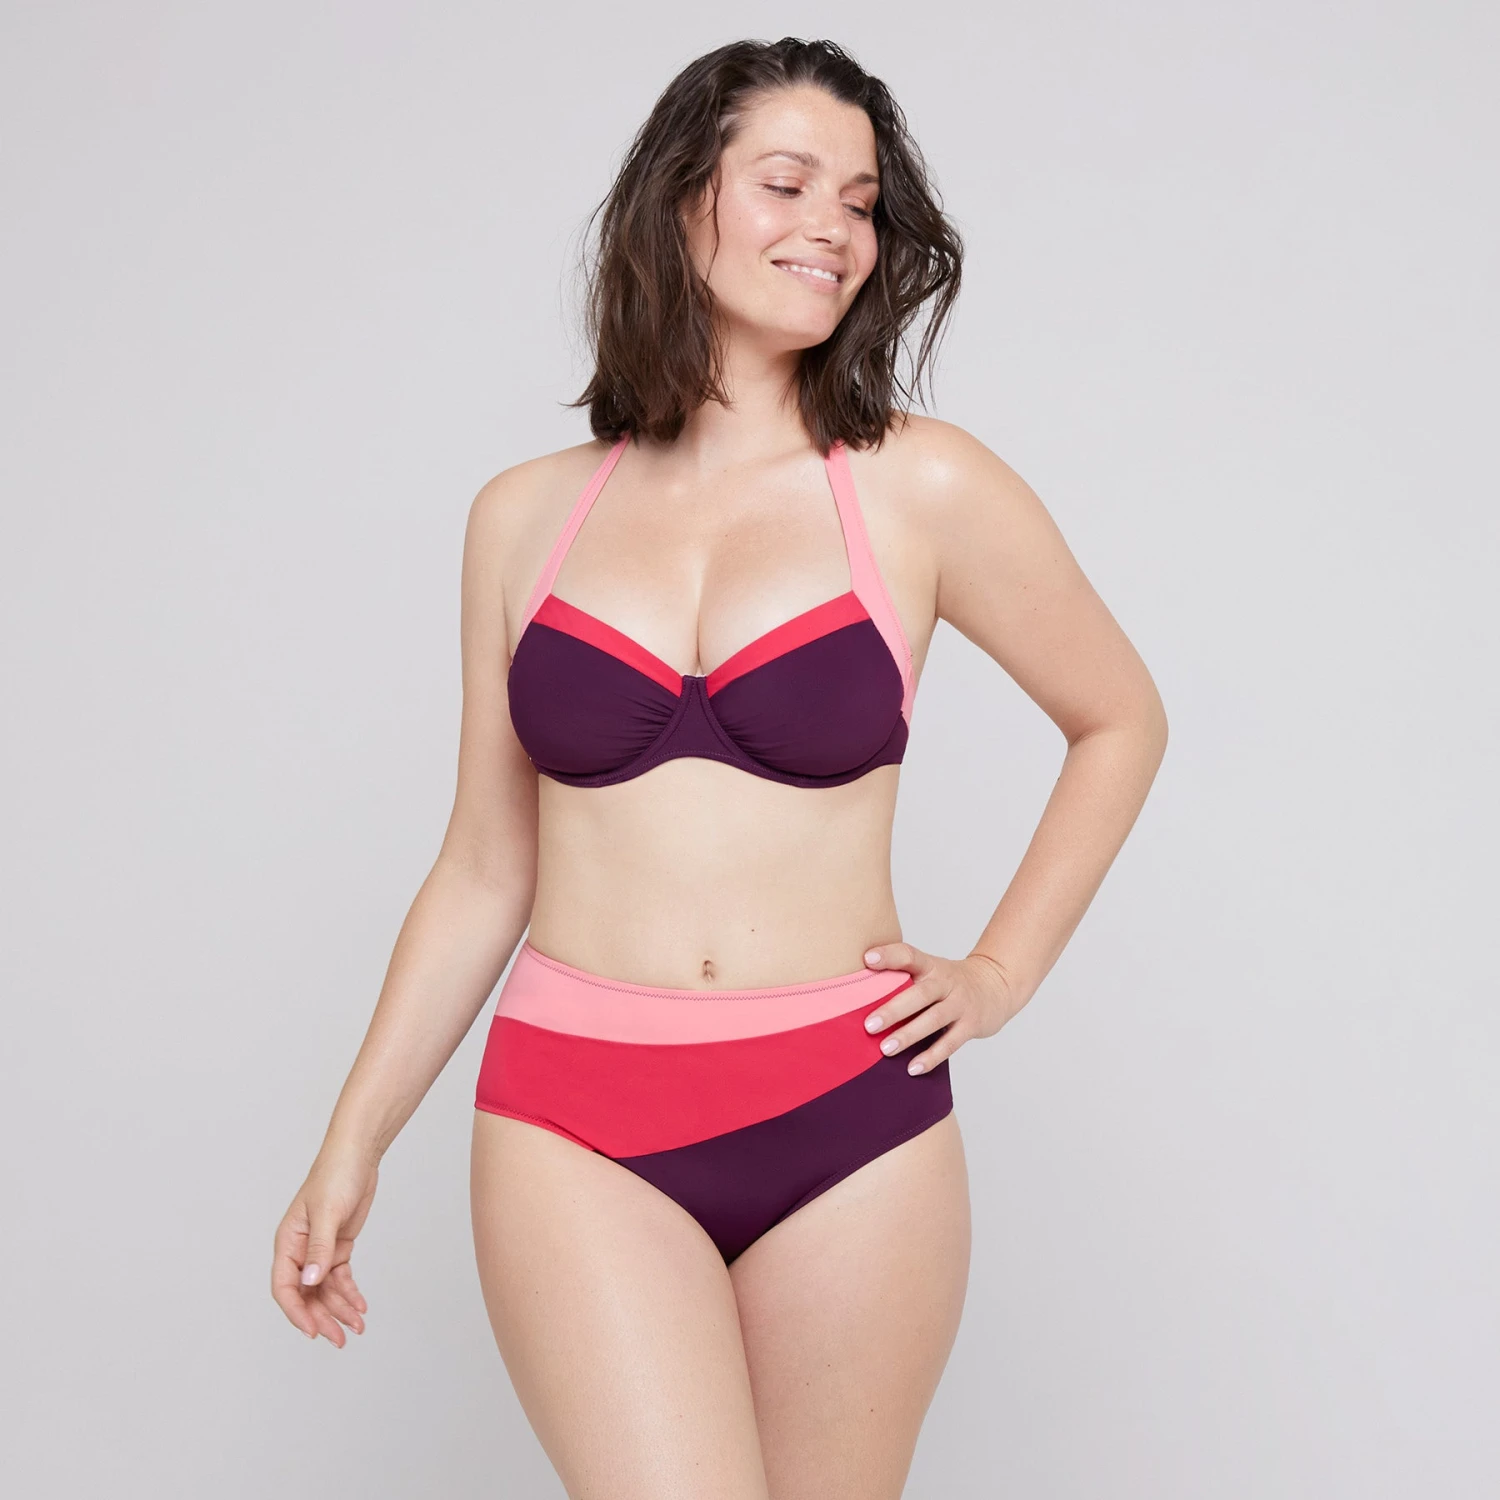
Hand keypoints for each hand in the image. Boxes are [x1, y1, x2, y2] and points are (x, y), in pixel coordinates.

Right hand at [271, 1147, 378, 1346]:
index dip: (296, 1312)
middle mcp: (301, 1251)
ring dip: (339, 1309)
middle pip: (306, 1294)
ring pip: (325, 1290)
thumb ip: (320, 1248)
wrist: (358, 1156)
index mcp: (288, 1243)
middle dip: (322, 1318)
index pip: (284, 1287)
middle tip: (341, 1338)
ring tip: (357, 1326)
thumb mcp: (328, 1213)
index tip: (312, 1331)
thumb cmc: (335, 1176)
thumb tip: (310, 1280)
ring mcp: (320, 1251)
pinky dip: (349, 1293)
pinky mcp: (338, 1247)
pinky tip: (360, 1306)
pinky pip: (340, 1278)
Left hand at [860, 942, 1022, 1075]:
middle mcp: (946, 982)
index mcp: (931, 965)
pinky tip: (912, 1069)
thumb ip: (901, 978)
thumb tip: (856, 997)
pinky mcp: (971, 1025)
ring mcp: (961, 1004)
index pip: (909, 955)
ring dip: (909, 1035)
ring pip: (934, 1020)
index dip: (889, 955)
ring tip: (886, 1049)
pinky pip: (950, 1043)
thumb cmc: (948, 983)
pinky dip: (931, 1057)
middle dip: (894, 1010)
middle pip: (920, 994)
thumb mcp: (929, 971)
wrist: (995, 987)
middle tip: (868, 1025)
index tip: (867, 959)